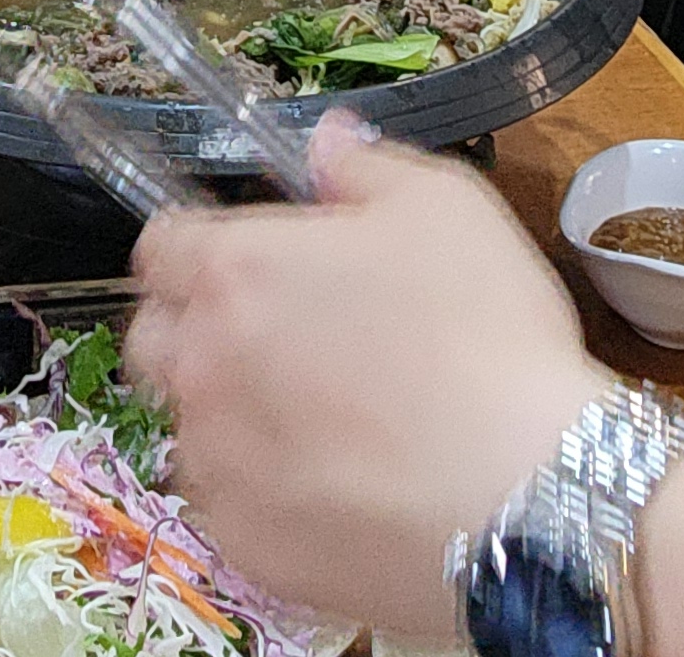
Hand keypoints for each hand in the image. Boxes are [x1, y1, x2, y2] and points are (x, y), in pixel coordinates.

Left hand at [130, 117, 607, 628]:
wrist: (528, 499)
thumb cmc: (486, 336)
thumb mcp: (447, 209)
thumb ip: (365, 166)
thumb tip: (323, 138)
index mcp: (236, 270)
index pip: (160, 246)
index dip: (197, 247)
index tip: (242, 262)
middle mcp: (202, 364)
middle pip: (155, 337)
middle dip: (196, 330)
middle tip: (276, 340)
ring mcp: (216, 463)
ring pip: (190, 428)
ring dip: (232, 417)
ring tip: (320, 426)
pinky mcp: (243, 545)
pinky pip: (229, 506)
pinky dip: (265, 495)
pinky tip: (335, 490)